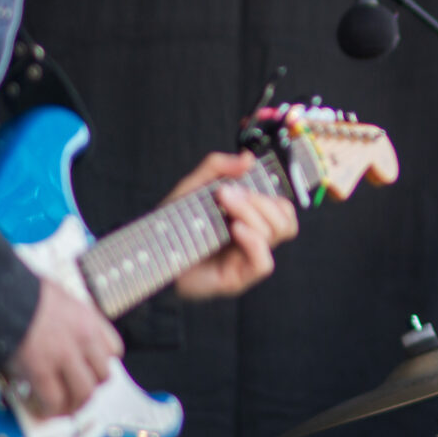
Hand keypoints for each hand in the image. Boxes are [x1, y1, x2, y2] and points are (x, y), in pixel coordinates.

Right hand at [7, 278, 123, 417]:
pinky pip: (54, 400)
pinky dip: (49, 410)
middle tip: (75, 394)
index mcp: (87, 319)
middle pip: (102, 376)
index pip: (113, 351)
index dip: (100, 364)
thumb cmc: (20, 291)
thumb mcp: (56, 296)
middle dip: (89, 388)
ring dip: (73, 404)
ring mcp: (64, 356)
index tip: (90, 370)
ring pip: (83, 393)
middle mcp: (83, 339)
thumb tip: (56, 328)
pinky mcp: (41, 370)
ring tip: (60, 408)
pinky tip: (41, 409)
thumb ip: (64, 316)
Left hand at [169, 152, 300, 299]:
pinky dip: (254, 241)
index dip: (268, 192)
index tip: (237, 183)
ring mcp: (247, 258)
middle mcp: (253, 238)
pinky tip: (236, 229)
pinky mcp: (238, 277)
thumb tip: (248, 159)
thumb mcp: (192, 188)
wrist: (151, 254)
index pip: (281, 207)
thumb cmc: (172, 226)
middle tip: (228, 194)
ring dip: (254, 214)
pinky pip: (264, 262)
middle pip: (285, 218)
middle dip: (259, 200)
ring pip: (277, 234)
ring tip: (226, 208)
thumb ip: (217, 167)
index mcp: (249, 219)